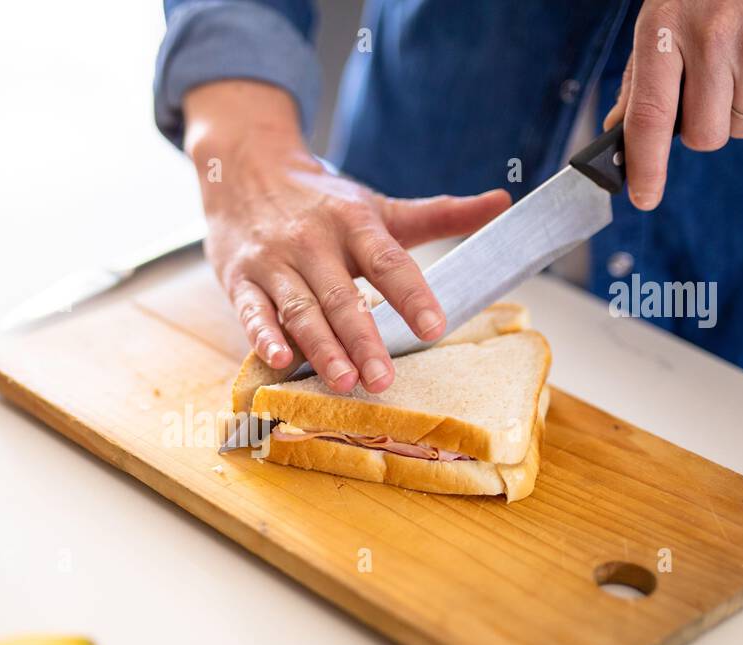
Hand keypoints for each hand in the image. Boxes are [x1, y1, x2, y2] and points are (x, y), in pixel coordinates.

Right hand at [183, 80, 510, 393]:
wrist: (245, 166)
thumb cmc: (319, 199)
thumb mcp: (375, 205)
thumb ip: (438, 213)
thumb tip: (502, 202)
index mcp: (353, 222)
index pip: (388, 261)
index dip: (412, 295)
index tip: (435, 327)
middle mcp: (312, 241)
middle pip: (342, 295)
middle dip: (364, 340)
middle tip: (383, 380)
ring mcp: (274, 261)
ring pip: (300, 309)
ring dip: (321, 347)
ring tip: (343, 380)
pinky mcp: (240, 279)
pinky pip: (253, 312)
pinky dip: (264, 336)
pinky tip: (281, 359)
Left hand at [604, 0, 742, 209]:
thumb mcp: (663, 17)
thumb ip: (640, 77)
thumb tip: (616, 131)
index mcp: (663, 29)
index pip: (649, 115)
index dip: (646, 167)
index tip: (644, 199)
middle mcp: (712, 36)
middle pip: (705, 136)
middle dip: (704, 128)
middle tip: (708, 92)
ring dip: (740, 108)